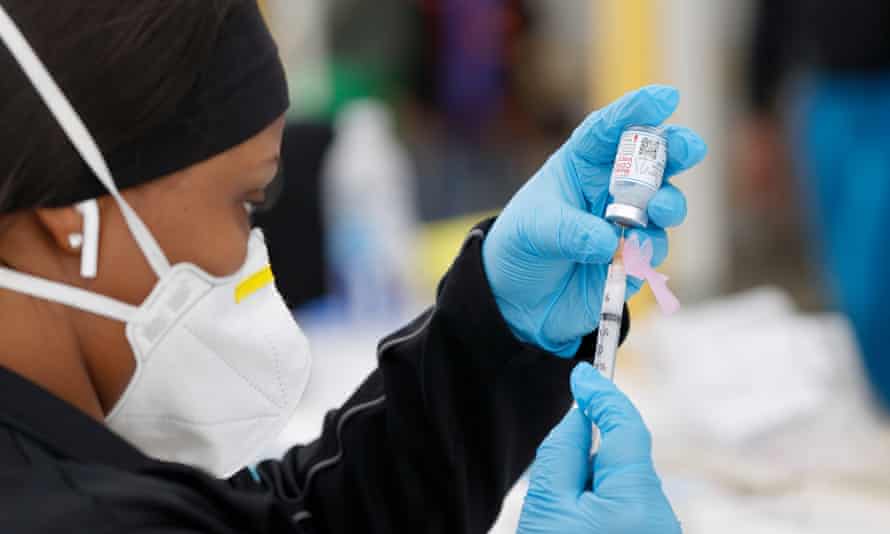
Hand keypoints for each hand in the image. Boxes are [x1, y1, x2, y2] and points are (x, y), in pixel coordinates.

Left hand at [482, 85, 706, 355]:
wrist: (519, 301)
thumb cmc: (520, 247)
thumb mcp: (531, 230)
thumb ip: (566, 231)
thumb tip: (606, 241)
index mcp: (581, 164)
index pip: (609, 130)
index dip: (636, 110)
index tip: (665, 98)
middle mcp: (611, 189)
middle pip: (653, 160)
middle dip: (676, 150)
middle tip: (687, 149)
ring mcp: (627, 223)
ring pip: (664, 205)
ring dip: (668, 203)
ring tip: (659, 209)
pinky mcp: (634, 260)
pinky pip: (654, 250)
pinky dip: (650, 249)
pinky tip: (635, 253)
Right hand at [517, 363, 680, 533]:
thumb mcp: (548, 504)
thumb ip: (562, 452)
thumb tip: (579, 417)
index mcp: (636, 500)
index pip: (626, 426)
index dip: (603, 395)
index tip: (584, 374)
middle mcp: (661, 514)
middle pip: (622, 456)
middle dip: (589, 456)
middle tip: (557, 489)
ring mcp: (661, 529)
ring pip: (622, 481)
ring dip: (593, 484)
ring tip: (566, 520)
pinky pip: (627, 506)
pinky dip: (602, 505)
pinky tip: (581, 528)